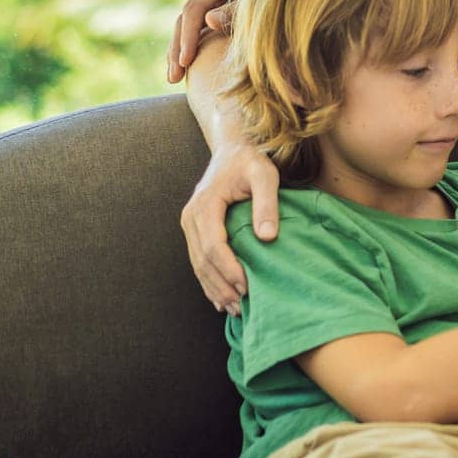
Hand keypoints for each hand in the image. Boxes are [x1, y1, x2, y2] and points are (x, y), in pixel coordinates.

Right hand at [166, 0, 248, 82]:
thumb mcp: (270, 1)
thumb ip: (241, 12)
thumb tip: (209, 21)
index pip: (195, 7)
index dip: (188, 36)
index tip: (185, 62)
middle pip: (187, 16)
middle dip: (179, 47)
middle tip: (172, 77)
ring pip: (189, 24)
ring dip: (180, 51)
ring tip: (173, 78)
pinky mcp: (222, 9)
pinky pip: (200, 29)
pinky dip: (193, 48)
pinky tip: (187, 68)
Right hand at [180, 143, 279, 313]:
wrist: (234, 148)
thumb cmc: (252, 161)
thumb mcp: (266, 175)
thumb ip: (267, 203)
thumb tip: (267, 237)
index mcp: (206, 205)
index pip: (213, 246)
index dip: (228, 269)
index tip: (247, 285)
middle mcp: (191, 217)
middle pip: (202, 260)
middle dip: (221, 286)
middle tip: (243, 307)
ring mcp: (190, 224)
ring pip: (198, 264)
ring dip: (214, 288)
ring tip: (234, 309)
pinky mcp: (196, 229)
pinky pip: (199, 259)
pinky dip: (209, 280)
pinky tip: (220, 298)